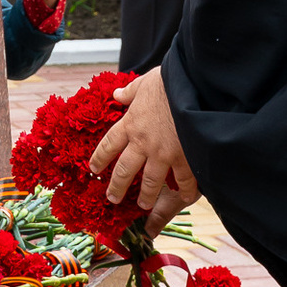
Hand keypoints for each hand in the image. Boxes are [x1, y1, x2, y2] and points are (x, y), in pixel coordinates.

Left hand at [89, 68, 199, 227]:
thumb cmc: (169, 81)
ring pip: (150, 181)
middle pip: (124, 170)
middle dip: (117, 186)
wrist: (193, 86)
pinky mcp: (184, 157)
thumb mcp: (145, 82)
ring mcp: (163, 153)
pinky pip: (183, 179)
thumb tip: (117, 94)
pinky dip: (184, 190)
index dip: (100, 158)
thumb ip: (130, 92)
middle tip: (112, 198)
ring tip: (143, 205)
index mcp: (131, 123)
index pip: (109, 145)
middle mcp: (143, 142)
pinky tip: (184, 198)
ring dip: (146, 196)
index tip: (93, 169)